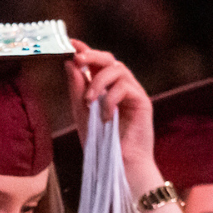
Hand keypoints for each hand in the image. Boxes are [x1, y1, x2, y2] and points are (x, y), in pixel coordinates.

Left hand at [65, 41, 157, 194]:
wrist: (118, 168)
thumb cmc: (101, 146)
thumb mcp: (82, 114)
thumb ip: (77, 90)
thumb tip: (70, 63)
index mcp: (107, 90)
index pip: (98, 64)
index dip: (86, 51)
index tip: (71, 44)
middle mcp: (121, 88)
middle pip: (110, 60)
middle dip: (92, 56)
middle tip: (77, 59)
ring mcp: (133, 94)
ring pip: (118, 69)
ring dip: (98, 81)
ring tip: (89, 101)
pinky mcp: (143, 102)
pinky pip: (125, 87)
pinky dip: (110, 99)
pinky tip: (105, 117)